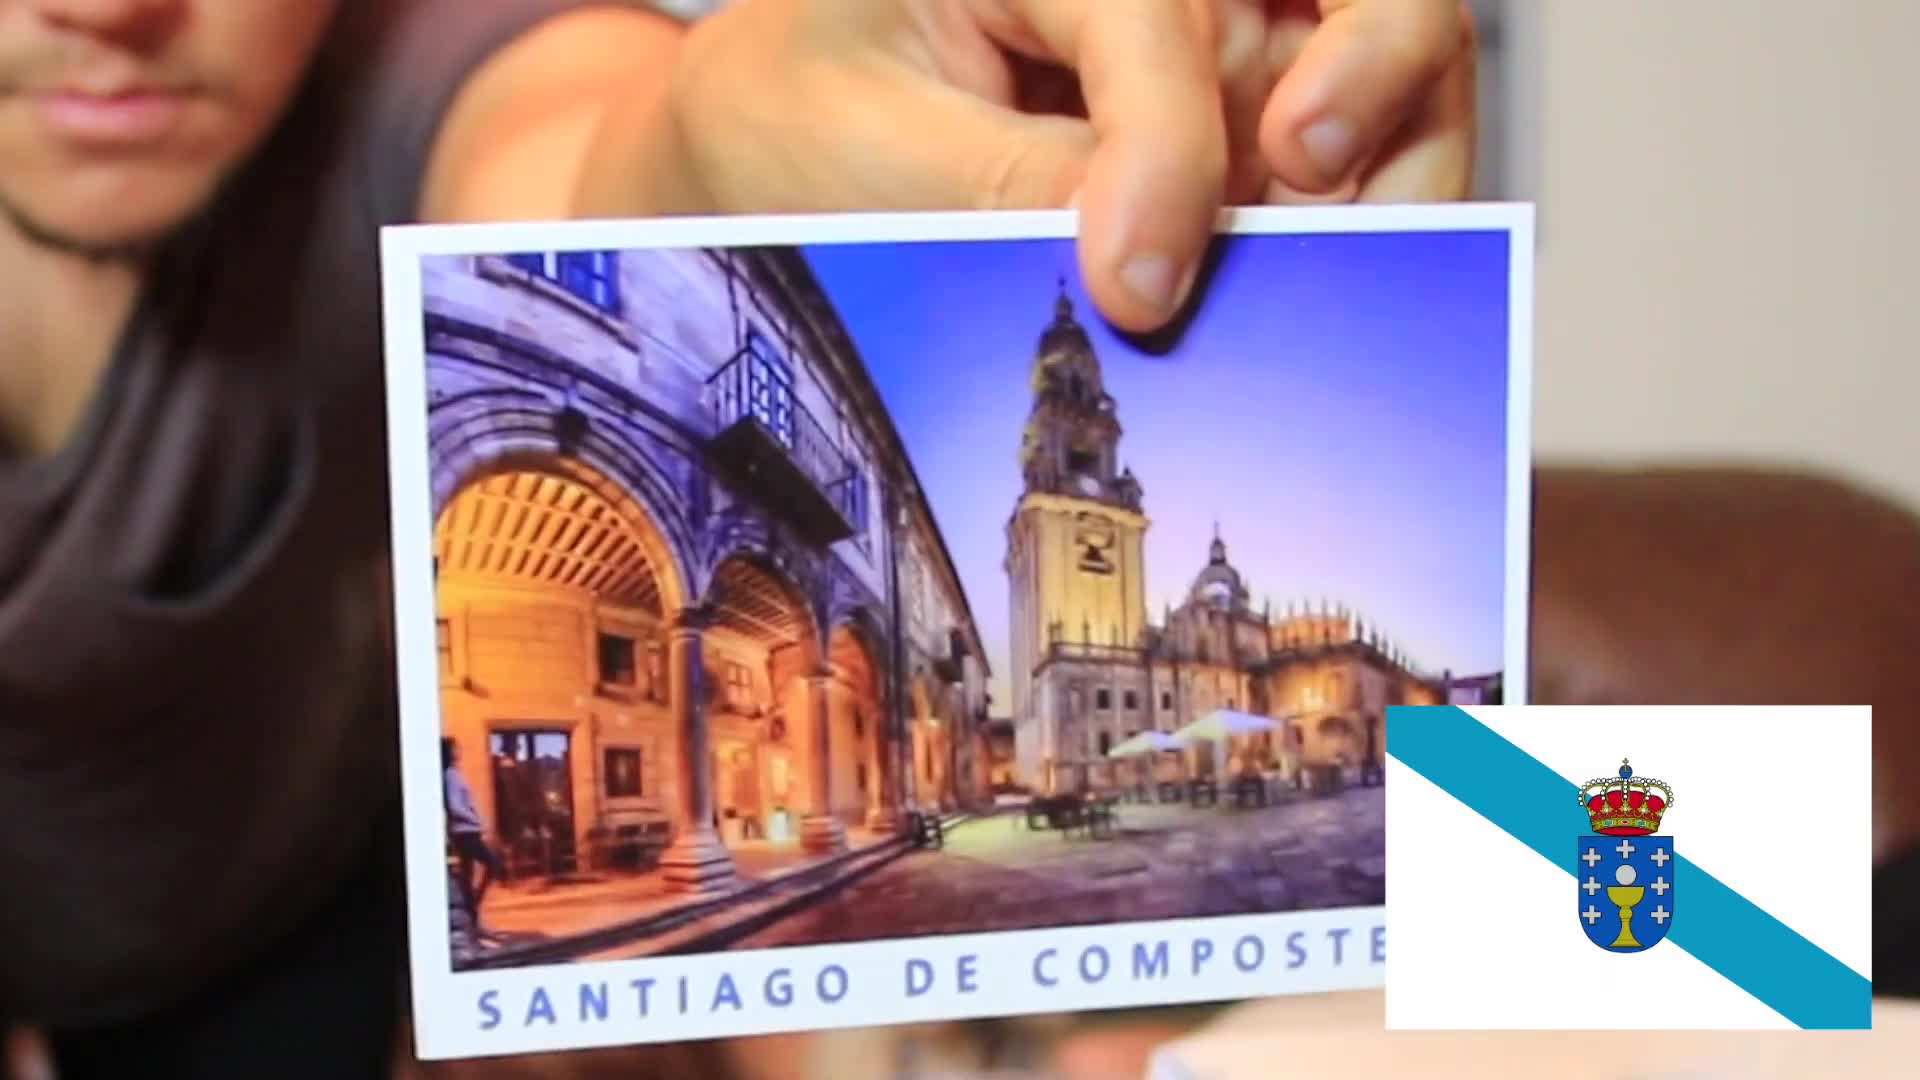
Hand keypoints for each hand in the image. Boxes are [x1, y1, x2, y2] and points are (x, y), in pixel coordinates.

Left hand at [584, 0, 1474, 332]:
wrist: (780, 135)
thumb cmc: (802, 107)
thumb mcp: (860, 145)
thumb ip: (1004, 187)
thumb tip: (1151, 257)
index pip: (1154, 15)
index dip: (1164, 151)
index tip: (1134, 283)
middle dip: (1376, 75)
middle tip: (1316, 186)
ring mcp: (1214, 30)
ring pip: (1384, 62)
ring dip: (1394, 165)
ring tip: (1350, 262)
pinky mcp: (1237, 109)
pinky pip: (1355, 149)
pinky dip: (1362, 212)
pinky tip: (1327, 273)